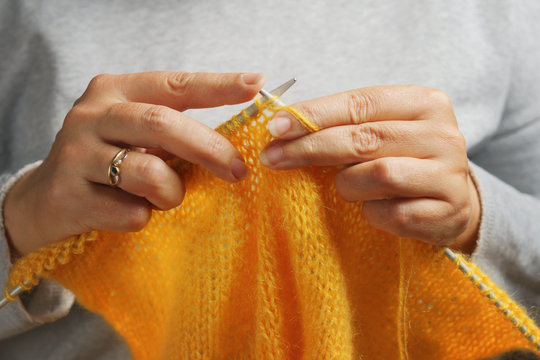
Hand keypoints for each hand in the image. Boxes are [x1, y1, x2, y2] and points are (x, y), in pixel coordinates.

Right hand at [4, 71, 264, 255]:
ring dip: (171, 193)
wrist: (45, 200)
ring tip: (164, 198)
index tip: (255, 85)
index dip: (216, 86)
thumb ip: (171, 131)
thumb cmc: (106, 163)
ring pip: (148, 173)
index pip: (173, 84)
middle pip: (161, 124)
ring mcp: (76, 154)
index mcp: (115, 91)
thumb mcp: (134, 136)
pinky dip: (142, 218)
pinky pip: (130, 213)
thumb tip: (235, 146)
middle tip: (238, 170)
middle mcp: (93, 115)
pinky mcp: (69, 195)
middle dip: (208, 148)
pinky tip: (126, 212)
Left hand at [260, 85, 479, 252]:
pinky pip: (393, 215)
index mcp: (424, 103)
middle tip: (272, 158)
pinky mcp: (449, 212)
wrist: (452, 203)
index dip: (314, 115)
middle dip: (311, 148)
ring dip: (348, 186)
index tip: (275, 126)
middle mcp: (443, 134)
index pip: (360, 103)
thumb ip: (343, 125)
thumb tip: (281, 128)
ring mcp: (450, 175)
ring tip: (345, 189)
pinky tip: (372, 210)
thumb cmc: (403, 161)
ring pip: (379, 174)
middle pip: (365, 138)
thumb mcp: (381, 133)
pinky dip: (372, 214)